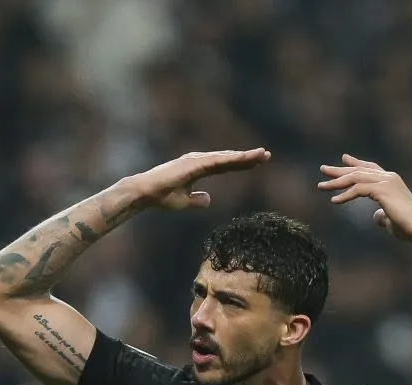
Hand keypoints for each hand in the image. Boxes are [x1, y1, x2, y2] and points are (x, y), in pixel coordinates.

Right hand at [131, 148, 270, 210]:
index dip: (241, 164)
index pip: (225, 166)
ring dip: (244, 157)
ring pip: (225, 158)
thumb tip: (209, 199)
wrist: (145, 193)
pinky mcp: (193, 164)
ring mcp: (196, 161)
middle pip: (228, 159)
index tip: (257, 163)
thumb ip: (197, 200)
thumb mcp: (185, 201)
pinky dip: (231, 160)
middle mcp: (198, 161)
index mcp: (198, 168)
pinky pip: (217, 162)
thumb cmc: (162, 196)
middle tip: (266, 155)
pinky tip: (244, 159)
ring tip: (262, 155)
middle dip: (247, 158)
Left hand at [318, 155, 411, 241]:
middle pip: (359, 170)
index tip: (343, 158)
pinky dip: (344, 195)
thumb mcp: (390, 220)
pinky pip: (357, 189)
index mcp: (391, 180)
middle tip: (323, 169)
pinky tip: (333, 200)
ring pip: (355, 178)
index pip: (370, 167)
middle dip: (339, 170)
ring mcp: (385, 181)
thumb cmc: (407, 228)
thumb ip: (381, 215)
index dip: (356, 163)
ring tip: (321, 186)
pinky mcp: (381, 190)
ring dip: (336, 182)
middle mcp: (388, 177)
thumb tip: (375, 217)